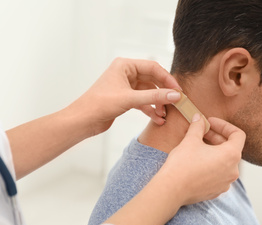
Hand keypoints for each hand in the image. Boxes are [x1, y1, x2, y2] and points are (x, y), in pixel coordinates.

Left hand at [66, 58, 181, 136]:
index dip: (167, 79)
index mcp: (125, 66)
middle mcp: (126, 74)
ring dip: (158, 103)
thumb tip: (175, 95)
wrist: (83, 120)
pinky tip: (157, 119)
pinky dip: (150, 110)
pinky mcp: (125, 99)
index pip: (153, 68)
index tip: (178, 91)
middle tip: (175, 103)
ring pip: (149, 92)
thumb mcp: (129, 99)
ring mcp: (126, 87)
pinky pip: (143, 102)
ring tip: (164, 114)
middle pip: (153, 80)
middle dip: (163, 93)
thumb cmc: (99, 104)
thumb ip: (154, 97)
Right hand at [156, 114, 245, 204]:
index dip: (224, 125)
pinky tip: (197, 161)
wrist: (171, 190)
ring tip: (199, 145)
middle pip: (231, 148)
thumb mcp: (190, 140)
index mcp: (231, 155)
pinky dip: (212, 164)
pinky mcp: (216, 191)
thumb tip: (199, 118)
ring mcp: (226, 182)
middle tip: (201, 131)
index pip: (237, 135)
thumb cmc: (182, 164)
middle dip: (216, 137)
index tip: (210, 122)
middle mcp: (233, 170)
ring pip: (224, 161)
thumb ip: (198, 126)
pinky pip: (218, 173)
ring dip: (214, 151)